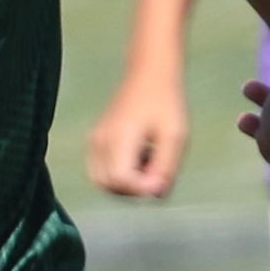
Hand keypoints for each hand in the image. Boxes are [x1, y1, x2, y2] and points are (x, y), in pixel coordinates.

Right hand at [86, 70, 190, 201]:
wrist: (148, 75)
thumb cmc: (166, 103)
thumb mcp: (176, 135)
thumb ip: (166, 167)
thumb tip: (154, 195)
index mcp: (120, 137)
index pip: (121, 179)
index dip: (141, 189)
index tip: (162, 181)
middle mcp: (100, 141)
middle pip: (108, 185)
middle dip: (133, 190)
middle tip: (156, 175)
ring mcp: (93, 141)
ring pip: (101, 181)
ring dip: (125, 184)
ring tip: (148, 165)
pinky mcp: (93, 141)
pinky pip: (100, 170)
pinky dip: (117, 175)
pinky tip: (138, 159)